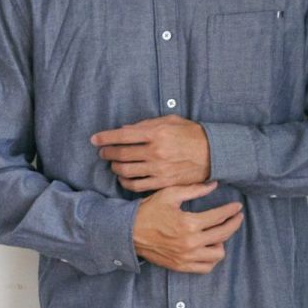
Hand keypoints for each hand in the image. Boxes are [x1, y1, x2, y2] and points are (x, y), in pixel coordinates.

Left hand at [91, 114, 210, 191]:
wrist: (213, 154)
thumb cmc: (191, 134)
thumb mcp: (170, 121)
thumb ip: (146, 124)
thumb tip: (125, 129)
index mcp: (156, 133)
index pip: (122, 135)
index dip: (105, 137)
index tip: (95, 139)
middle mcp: (155, 152)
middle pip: (121, 154)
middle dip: (108, 153)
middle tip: (104, 152)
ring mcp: (159, 169)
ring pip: (126, 171)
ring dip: (115, 168)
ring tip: (114, 164)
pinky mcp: (163, 183)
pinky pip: (137, 185)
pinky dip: (126, 182)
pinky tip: (124, 178)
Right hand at [132, 181, 244, 273]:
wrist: (129, 232)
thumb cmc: (148, 211)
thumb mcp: (170, 194)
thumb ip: (194, 190)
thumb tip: (214, 185)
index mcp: (189, 223)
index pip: (219, 217)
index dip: (232, 210)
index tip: (238, 207)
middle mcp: (190, 243)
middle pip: (223, 234)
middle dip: (234, 224)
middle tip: (237, 217)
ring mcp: (186, 257)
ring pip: (218, 254)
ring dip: (222, 242)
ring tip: (218, 233)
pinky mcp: (181, 266)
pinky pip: (205, 267)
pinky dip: (211, 259)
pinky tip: (209, 248)